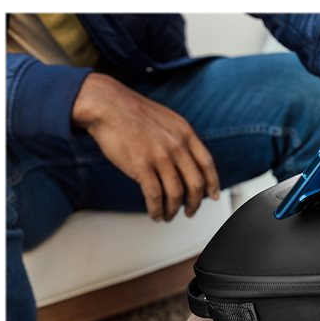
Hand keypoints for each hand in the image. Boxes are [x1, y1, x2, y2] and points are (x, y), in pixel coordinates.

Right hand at [72, 73, 219, 220]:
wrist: (106, 104)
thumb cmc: (131, 111)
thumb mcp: (166, 120)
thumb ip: (180, 138)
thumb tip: (187, 159)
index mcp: (185, 133)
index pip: (207, 164)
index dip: (212, 183)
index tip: (213, 195)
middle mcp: (177, 146)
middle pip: (195, 183)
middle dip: (194, 203)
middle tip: (190, 211)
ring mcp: (160, 156)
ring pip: (176, 194)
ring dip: (173, 210)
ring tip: (168, 215)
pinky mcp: (141, 166)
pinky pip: (155, 196)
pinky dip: (156, 209)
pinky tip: (154, 213)